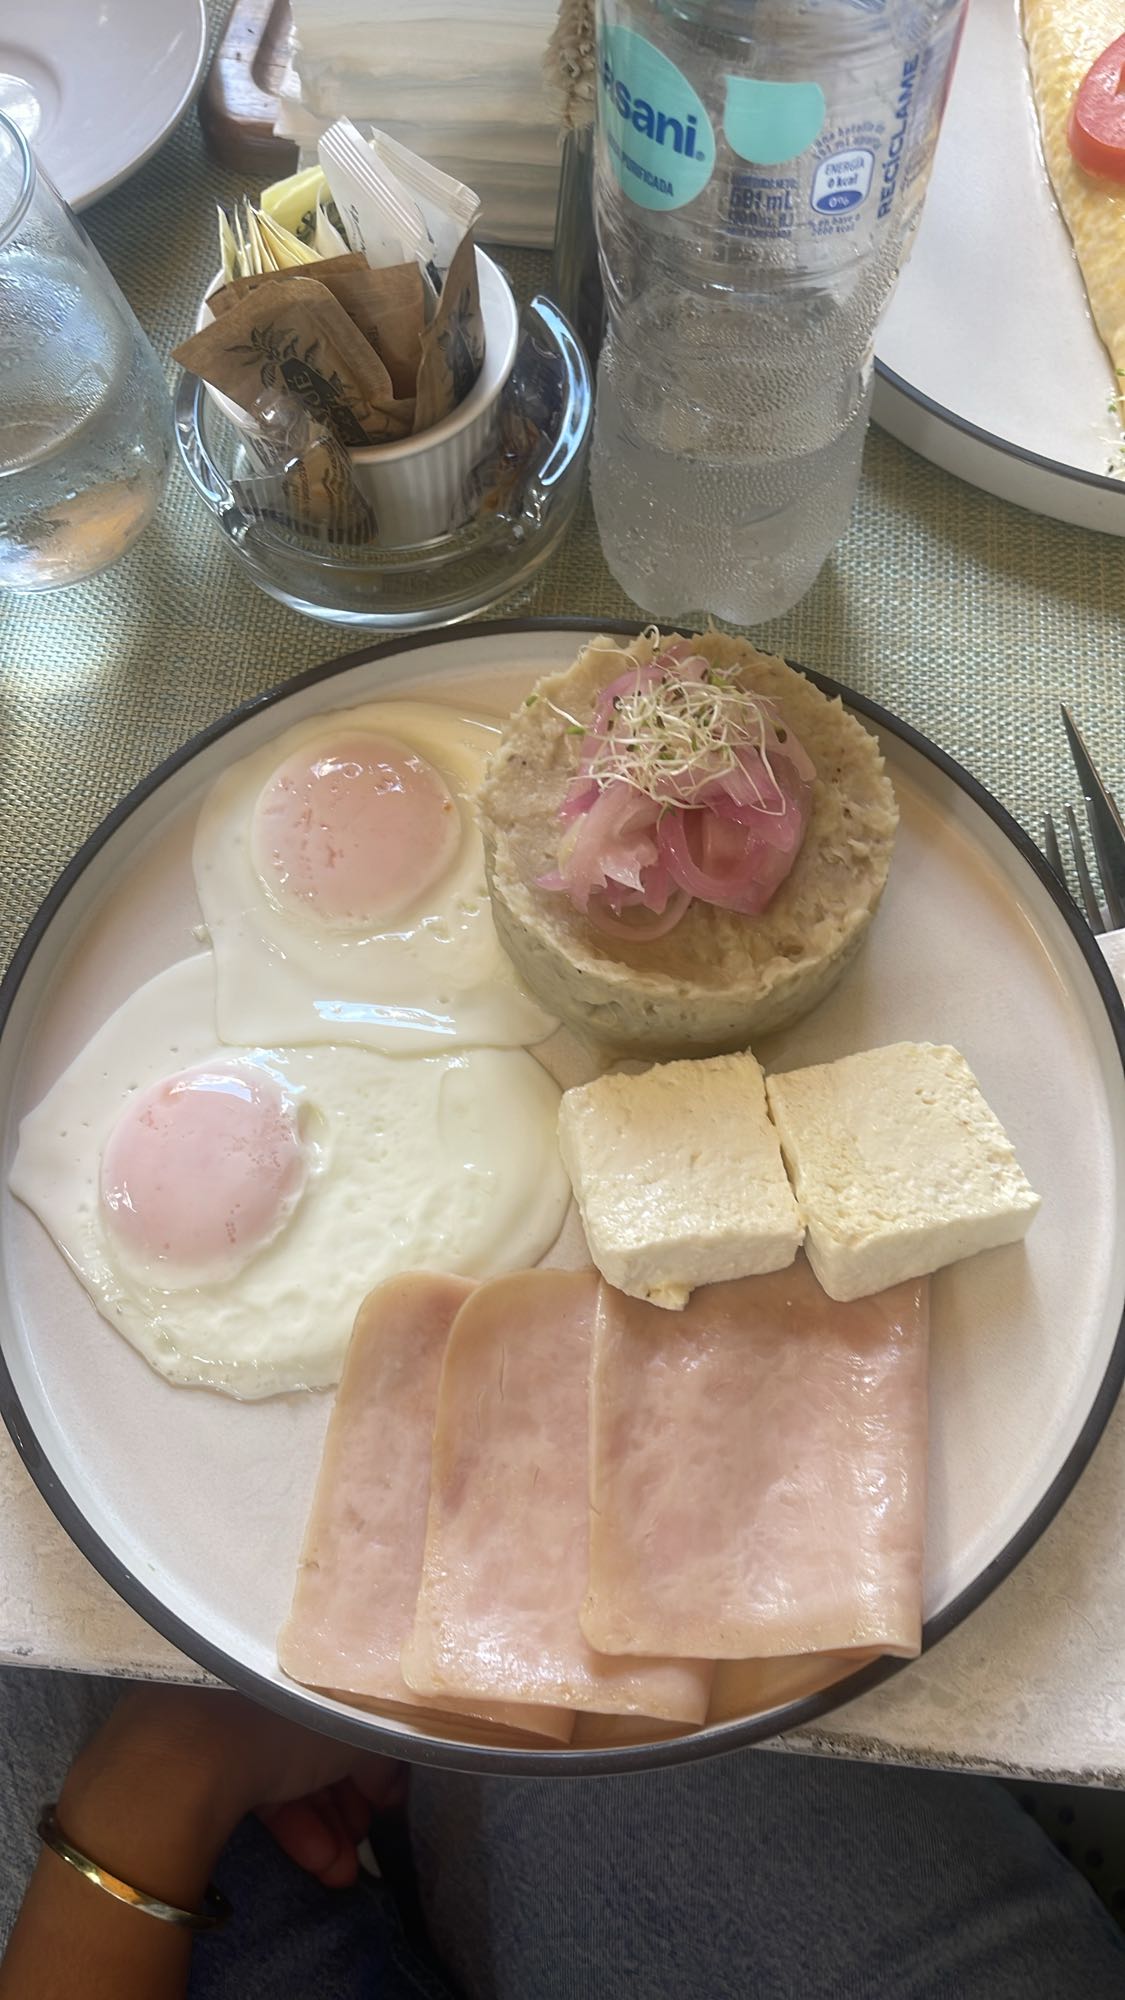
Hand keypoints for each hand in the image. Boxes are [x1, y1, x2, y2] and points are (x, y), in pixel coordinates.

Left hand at [64, 1684, 405, 1888]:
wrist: (174, 1762)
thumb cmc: (275, 1727)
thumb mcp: (347, 1731)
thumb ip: (377, 1748)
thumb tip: (388, 1775)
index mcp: (287, 1647)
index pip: (341, 1701)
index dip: (371, 1750)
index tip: (386, 1794)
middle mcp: (250, 1674)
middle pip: (311, 1740)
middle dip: (346, 1798)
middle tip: (365, 1836)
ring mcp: (214, 1719)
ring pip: (281, 1770)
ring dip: (323, 1824)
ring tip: (342, 1874)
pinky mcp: (190, 1763)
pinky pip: (250, 1790)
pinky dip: (287, 1826)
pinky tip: (315, 1866)